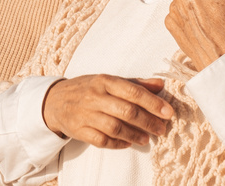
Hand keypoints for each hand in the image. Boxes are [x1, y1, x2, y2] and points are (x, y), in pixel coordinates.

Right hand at [42, 75, 172, 148]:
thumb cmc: (87, 89)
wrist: (55, 100)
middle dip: (147, 122)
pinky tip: (127, 143)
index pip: (132, 91)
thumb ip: (135, 84)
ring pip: (115, 128)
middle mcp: (94, 96)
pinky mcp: (79, 130)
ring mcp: (85, 114)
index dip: (152, 102)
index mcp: (103, 81)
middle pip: (126, 111)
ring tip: (146, 139)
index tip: (168, 112)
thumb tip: (161, 84)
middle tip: (161, 129)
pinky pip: (102, 140)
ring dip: (134, 135)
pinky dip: (117, 143)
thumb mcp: (108, 81)